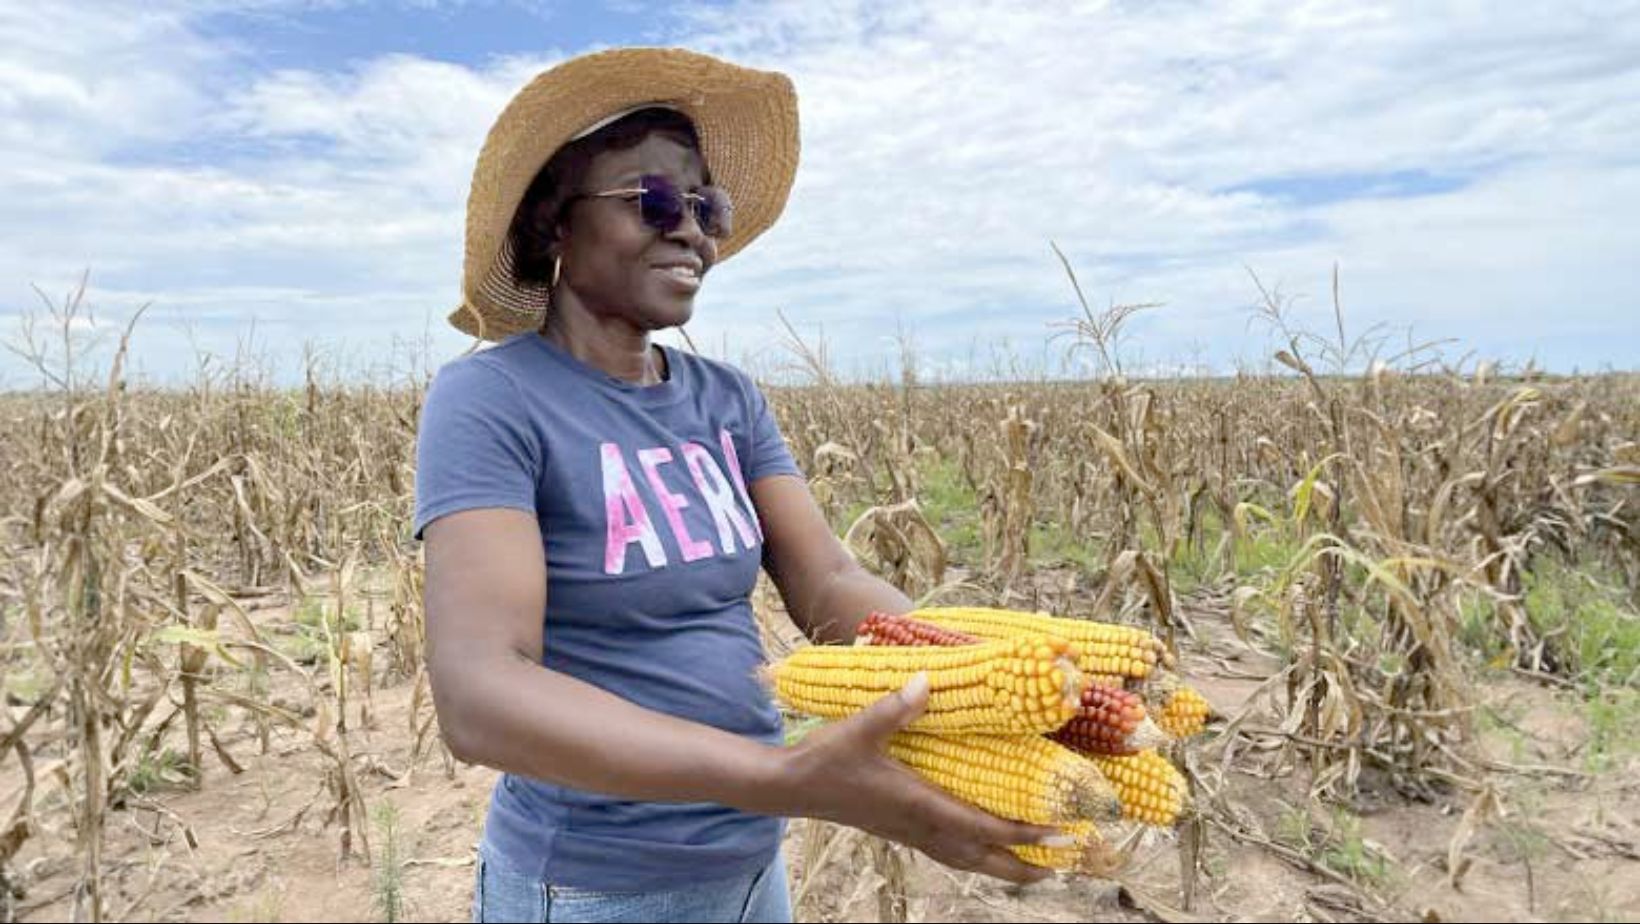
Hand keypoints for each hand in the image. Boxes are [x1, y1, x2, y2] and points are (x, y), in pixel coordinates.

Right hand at [777, 673, 1062, 884]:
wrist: (791, 789)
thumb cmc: (826, 758)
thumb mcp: (859, 728)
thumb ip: (895, 707)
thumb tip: (927, 680)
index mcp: (919, 805)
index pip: (984, 826)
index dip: (1026, 831)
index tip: (1061, 831)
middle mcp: (920, 826)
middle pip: (983, 857)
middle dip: (1025, 863)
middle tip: (1064, 861)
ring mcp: (910, 833)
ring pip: (967, 858)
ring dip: (1002, 864)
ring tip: (1035, 866)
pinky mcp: (900, 830)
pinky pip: (948, 851)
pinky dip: (975, 853)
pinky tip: (981, 846)